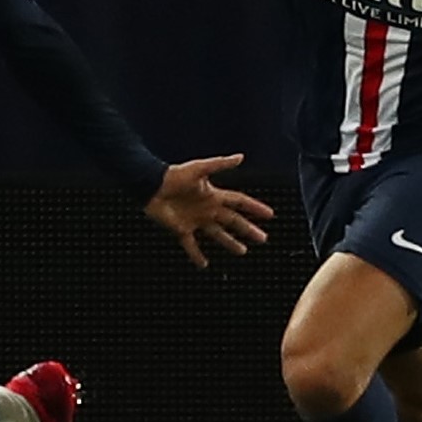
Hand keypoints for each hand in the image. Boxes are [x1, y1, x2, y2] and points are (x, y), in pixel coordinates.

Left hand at [142, 153, 274, 268]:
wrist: (151, 186)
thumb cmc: (175, 175)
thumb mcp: (199, 168)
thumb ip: (220, 164)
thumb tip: (240, 157)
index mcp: (213, 195)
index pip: (239, 202)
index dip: (254, 207)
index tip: (270, 215)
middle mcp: (208, 209)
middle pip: (233, 221)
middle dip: (248, 230)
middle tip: (263, 239)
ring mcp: (196, 220)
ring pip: (217, 234)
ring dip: (230, 243)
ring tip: (242, 251)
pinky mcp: (182, 230)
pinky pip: (191, 245)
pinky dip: (197, 255)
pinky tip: (204, 264)